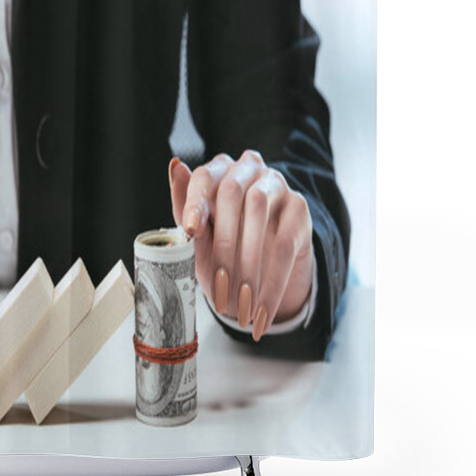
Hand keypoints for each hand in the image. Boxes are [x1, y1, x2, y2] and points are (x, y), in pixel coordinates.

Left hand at [168, 150, 314, 340]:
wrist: (262, 272)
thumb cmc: (222, 246)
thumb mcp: (199, 237)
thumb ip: (185, 209)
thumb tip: (176, 167)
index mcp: (219, 170)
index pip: (206, 176)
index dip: (196, 201)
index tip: (190, 230)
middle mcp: (249, 169)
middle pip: (233, 192)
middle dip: (222, 242)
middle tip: (218, 284)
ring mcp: (276, 184)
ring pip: (259, 212)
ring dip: (247, 264)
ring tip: (240, 305)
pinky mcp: (299, 208)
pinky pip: (286, 243)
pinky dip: (272, 282)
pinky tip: (262, 309)